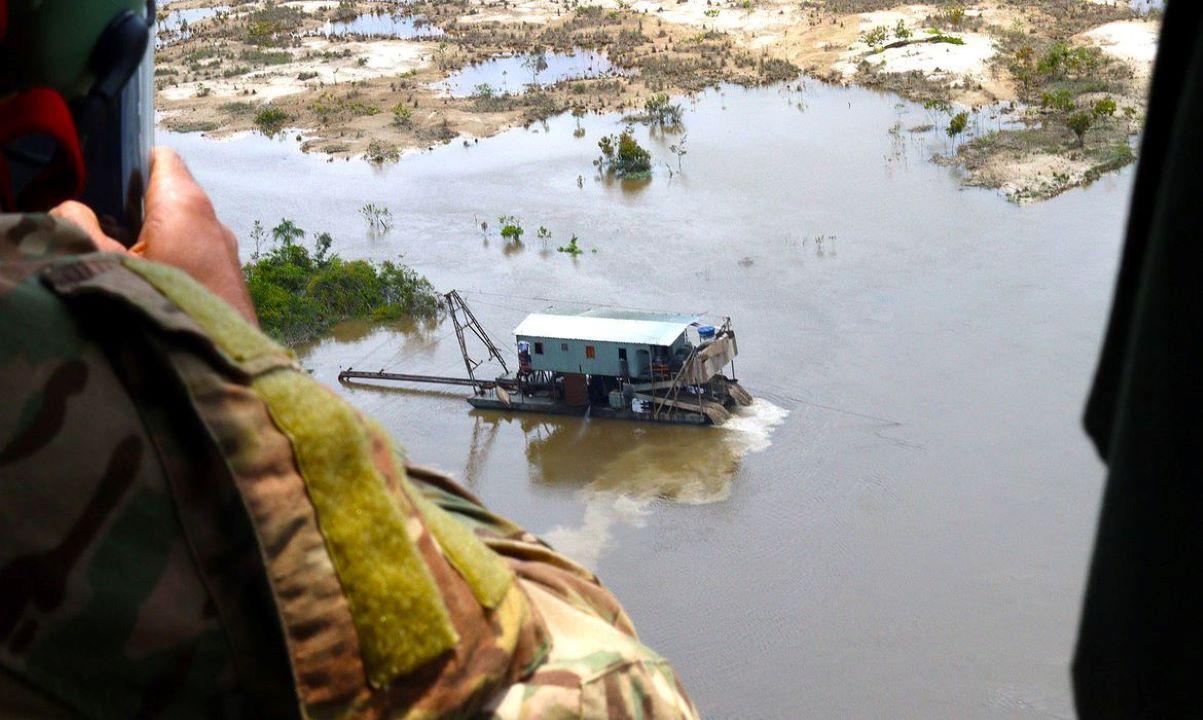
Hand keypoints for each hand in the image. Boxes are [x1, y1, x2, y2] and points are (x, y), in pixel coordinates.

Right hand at [50, 147, 257, 324]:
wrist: (219, 368)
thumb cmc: (161, 309)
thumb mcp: (101, 264)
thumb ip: (78, 226)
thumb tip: (73, 210)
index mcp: (185, 204)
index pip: (161, 159)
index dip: (129, 164)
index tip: (104, 185)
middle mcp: (214, 223)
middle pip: (168, 199)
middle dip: (134, 211)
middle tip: (101, 234)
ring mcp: (227, 255)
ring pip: (182, 234)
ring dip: (152, 245)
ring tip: (124, 268)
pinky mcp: (230, 285)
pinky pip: (195, 262)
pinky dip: (172, 268)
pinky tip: (151, 293)